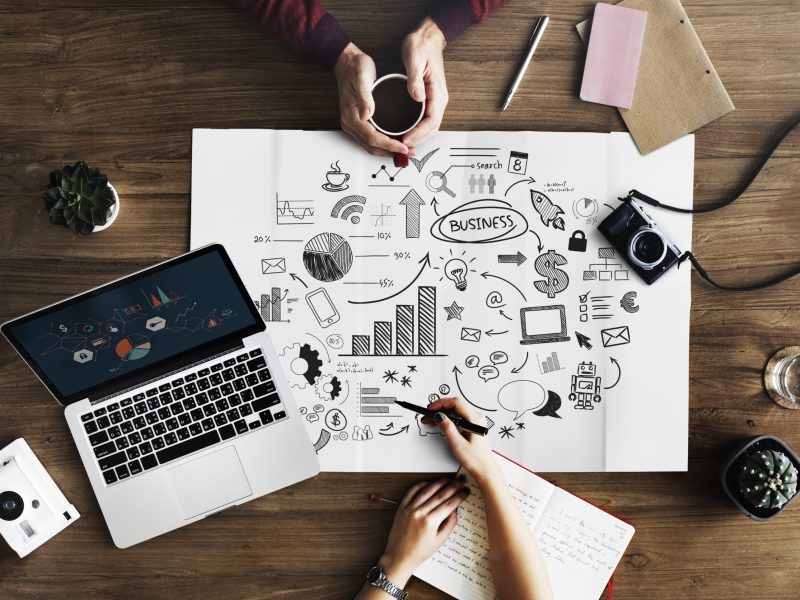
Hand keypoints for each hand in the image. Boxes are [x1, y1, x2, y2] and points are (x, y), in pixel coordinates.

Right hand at [334, 43, 408, 156]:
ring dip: (388, 150)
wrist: (346, 62)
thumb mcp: (362, 77)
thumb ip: (365, 96)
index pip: (372, 137)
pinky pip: (371, 138)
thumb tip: (367, 115)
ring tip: (406, 150)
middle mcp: (350, 123)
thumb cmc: (355, 68)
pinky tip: (396, 141)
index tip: (404, 147)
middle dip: (391, 151)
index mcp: (351, 116)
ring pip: (371, 145)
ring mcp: (353, 124)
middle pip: (372, 146)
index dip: (389, 145)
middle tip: (409, 152)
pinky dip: (384, 143)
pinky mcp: (358, 122)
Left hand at [379, 477, 469, 584]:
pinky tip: (428, 482)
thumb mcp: (439, 541)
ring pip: (427, 490)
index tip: (465, 491)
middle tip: (461, 481)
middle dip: (453, 486)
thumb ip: (449, 524)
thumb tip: (455, 510)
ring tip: (448, 479)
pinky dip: (420, 485)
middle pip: (440, 495)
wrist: (399, 556)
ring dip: (438, 483)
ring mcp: (409, 509)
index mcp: (430, 522)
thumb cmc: (419, 552)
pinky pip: (411, 492)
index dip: (459, 496)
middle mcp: (419, 513)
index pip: (449, 504)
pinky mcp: (401, 508)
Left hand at [400, 16, 447, 148]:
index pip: (431, 121)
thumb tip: (417, 97)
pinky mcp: (430, 99)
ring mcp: (435, 100)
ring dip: (418, 137)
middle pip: (432, 129)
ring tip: (402, 143)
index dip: (419, 133)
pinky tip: (406, 132)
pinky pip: (426, 120)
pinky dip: (418, 130)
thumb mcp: (415, 59)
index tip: (405, 139)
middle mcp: (439, 99)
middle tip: (401, 146)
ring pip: (430, 127)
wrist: (428, 38)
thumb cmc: (421, 46)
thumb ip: (415, 80)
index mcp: (437, 92)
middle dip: (418, 140)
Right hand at [422, 397, 499, 483]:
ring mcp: (475, 421)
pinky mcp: (473, 425)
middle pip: (455, 406)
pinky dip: (448, 418)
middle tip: (427, 415)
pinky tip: (440, 423)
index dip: (441, 403)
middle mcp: (477, 418)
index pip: (456, 403)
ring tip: (430, 420)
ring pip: (456, 411)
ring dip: (442, 414)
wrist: (485, 469)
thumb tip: (439, 416)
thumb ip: (448, 428)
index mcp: (475, 420)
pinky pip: (459, 417)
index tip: (430, 409)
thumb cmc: (476, 460)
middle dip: (439, 409)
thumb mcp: (458, 444)